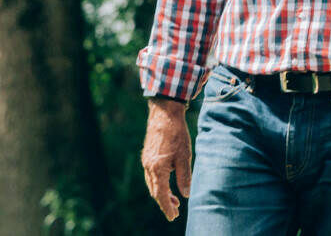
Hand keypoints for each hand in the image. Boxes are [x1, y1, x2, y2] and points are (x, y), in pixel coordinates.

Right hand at [141, 98, 192, 220]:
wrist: (164, 114)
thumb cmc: (176, 134)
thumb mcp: (185, 156)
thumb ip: (184, 177)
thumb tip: (185, 195)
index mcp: (157, 168)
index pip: (161, 195)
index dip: (167, 207)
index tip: (173, 216)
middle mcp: (149, 167)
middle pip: (155, 192)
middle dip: (164, 203)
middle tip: (176, 211)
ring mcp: (146, 161)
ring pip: (152, 184)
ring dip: (161, 194)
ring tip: (174, 200)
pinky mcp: (147, 156)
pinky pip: (151, 176)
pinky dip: (158, 184)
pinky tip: (167, 183)